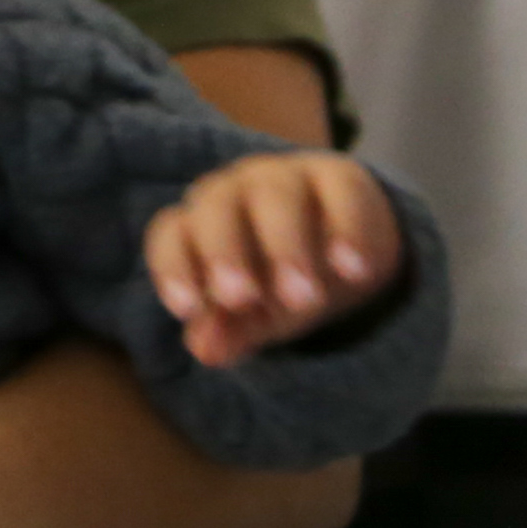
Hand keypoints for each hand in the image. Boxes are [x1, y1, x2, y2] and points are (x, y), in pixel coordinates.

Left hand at [148, 150, 400, 367]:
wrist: (344, 262)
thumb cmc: (277, 290)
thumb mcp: (253, 319)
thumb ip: (228, 332)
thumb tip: (206, 350)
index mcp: (201, 226)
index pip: (173, 236)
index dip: (173, 268)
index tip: (186, 309)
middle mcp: (236, 193)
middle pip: (218, 207)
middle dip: (227, 252)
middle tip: (244, 298)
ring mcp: (287, 178)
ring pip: (277, 195)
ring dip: (287, 246)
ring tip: (306, 299)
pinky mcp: (339, 177)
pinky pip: (339, 191)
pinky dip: (346, 230)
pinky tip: (353, 271)